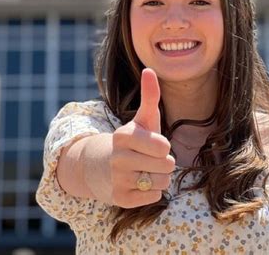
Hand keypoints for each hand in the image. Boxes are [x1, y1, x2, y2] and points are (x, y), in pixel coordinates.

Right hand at [110, 68, 174, 207]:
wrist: (102, 167)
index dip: (163, 146)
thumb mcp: (142, 118)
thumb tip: (149, 69)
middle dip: (164, 163)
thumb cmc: (132, 140)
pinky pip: (154, 197)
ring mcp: (117, 180)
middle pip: (166, 165)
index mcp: (123, 136)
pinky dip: (151, 192)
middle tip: (150, 159)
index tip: (154, 144)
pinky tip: (138, 183)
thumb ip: (149, 95)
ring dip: (159, 178)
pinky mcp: (120, 199)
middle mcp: (117, 158)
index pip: (162, 147)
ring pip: (161, 182)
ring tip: (145, 170)